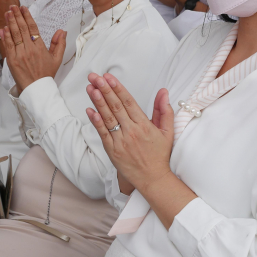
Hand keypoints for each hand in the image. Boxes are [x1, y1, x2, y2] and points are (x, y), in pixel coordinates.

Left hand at [0, 5, 65, 91]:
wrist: (36, 89)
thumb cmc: (45, 74)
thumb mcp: (57, 59)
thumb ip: (59, 44)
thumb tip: (62, 31)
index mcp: (40, 47)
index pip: (33, 28)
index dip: (27, 16)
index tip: (23, 8)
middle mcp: (29, 49)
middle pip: (22, 28)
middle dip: (17, 15)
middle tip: (13, 6)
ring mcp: (19, 54)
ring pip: (14, 35)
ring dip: (10, 22)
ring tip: (7, 13)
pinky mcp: (12, 60)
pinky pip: (8, 45)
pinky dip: (5, 36)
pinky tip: (3, 27)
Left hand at [85, 73, 173, 189]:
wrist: (153, 179)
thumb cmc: (159, 154)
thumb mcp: (168, 131)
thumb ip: (164, 110)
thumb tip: (163, 91)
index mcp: (144, 125)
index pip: (129, 102)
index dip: (118, 89)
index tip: (109, 77)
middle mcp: (132, 131)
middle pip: (116, 106)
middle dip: (104, 90)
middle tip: (95, 76)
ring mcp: (121, 141)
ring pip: (108, 118)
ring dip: (98, 102)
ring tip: (90, 88)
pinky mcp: (112, 151)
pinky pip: (103, 134)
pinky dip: (96, 122)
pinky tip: (89, 110)